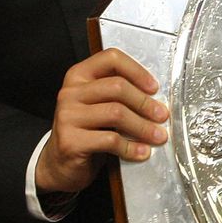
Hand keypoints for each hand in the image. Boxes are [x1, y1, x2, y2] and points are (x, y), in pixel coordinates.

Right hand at [35, 48, 168, 193]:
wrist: (59, 164)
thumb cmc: (86, 131)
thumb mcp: (99, 106)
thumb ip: (119, 95)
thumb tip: (156, 98)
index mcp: (79, 76)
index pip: (111, 59)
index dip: (137, 71)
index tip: (154, 88)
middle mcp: (70, 92)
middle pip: (117, 87)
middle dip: (145, 103)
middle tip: (162, 116)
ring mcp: (68, 116)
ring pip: (116, 113)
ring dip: (143, 126)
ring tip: (157, 136)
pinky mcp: (70, 141)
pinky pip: (110, 140)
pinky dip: (131, 147)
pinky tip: (142, 152)